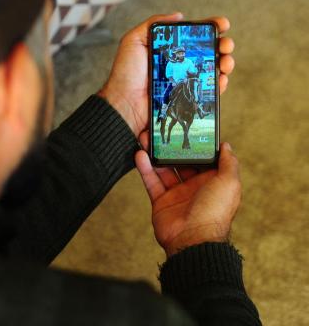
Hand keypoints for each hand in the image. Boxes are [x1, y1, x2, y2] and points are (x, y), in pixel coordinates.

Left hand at [98, 13, 234, 136]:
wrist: (125, 103)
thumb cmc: (126, 73)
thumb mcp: (133, 41)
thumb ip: (152, 24)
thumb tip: (178, 15)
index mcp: (169, 50)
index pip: (194, 37)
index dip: (211, 29)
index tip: (222, 24)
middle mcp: (179, 65)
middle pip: (208, 52)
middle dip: (223, 45)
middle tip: (226, 45)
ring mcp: (184, 82)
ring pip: (213, 70)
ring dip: (226, 63)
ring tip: (226, 61)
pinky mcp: (187, 99)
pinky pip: (208, 91)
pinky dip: (220, 84)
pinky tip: (222, 79)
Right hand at [135, 134, 240, 256]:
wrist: (192, 239)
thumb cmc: (214, 212)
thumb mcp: (229, 183)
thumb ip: (229, 163)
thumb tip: (226, 146)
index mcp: (211, 182)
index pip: (202, 159)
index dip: (195, 145)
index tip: (187, 129)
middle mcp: (194, 186)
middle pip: (180, 162)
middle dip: (172, 148)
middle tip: (163, 131)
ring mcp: (176, 194)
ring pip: (164, 169)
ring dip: (156, 154)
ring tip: (149, 139)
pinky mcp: (161, 201)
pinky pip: (152, 181)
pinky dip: (145, 168)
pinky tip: (140, 154)